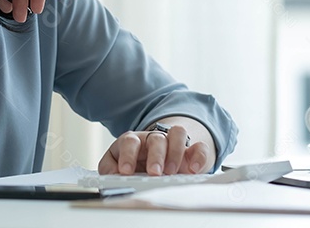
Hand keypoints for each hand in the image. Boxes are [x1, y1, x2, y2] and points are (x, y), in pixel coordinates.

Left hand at [98, 125, 212, 175]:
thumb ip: (110, 170)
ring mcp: (174, 143)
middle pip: (156, 138)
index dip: (128, 155)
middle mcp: (154, 139)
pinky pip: (199, 147)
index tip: (125, 171)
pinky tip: (194, 169)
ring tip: (172, 172)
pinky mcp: (191, 151)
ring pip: (178, 134)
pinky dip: (199, 157)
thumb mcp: (116, 166)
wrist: (154, 163)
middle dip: (156, 156)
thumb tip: (112, 175)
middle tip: (154, 173)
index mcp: (134, 142)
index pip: (130, 142)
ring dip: (176, 152)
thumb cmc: (133, 165)